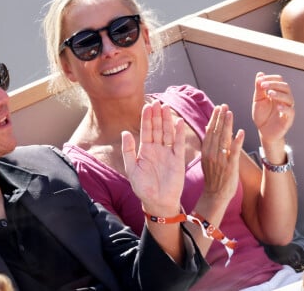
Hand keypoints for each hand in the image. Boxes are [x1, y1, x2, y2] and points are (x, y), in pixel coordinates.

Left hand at [121, 100, 185, 214]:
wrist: (156, 202)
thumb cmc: (142, 187)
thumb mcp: (131, 168)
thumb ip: (128, 150)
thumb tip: (125, 132)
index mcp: (145, 150)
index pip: (146, 130)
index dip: (147, 118)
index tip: (147, 106)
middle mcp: (157, 149)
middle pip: (157, 128)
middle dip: (157, 116)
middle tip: (157, 102)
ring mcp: (168, 153)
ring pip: (167, 133)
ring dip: (167, 120)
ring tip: (166, 107)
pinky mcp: (177, 160)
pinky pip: (178, 144)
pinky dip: (179, 133)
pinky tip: (178, 122)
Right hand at [201, 104, 244, 201]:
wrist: (215, 195)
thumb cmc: (213, 177)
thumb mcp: (207, 159)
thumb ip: (209, 144)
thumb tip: (208, 129)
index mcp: (205, 151)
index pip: (209, 131)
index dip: (214, 119)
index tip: (218, 108)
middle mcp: (211, 154)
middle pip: (216, 132)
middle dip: (220, 118)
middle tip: (224, 105)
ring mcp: (221, 160)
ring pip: (224, 139)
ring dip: (227, 125)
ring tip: (230, 113)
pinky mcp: (230, 167)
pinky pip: (234, 152)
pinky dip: (237, 141)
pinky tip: (241, 132)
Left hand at [252, 72, 294, 143]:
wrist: (264, 131)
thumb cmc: (262, 115)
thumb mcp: (258, 101)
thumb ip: (259, 89)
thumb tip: (260, 74)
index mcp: (277, 93)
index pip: (279, 81)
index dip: (271, 79)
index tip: (260, 80)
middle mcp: (284, 99)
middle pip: (285, 87)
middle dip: (274, 84)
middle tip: (263, 85)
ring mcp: (287, 108)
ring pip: (289, 98)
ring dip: (279, 94)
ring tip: (270, 93)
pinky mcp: (288, 119)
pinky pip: (290, 112)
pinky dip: (285, 108)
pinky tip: (278, 106)